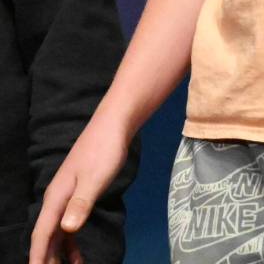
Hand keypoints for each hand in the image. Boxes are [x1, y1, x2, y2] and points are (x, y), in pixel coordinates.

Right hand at [29, 109, 130, 263]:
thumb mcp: (95, 178)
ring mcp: (67, 195)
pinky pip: (68, 225)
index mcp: (56, 197)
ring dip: (58, 254)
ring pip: (56, 233)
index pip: (42, 233)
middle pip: (46, 236)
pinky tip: (77, 256)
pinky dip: (70, 243)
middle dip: (46, 258)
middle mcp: (57, 198)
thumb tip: (67, 229)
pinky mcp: (78, 193)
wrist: (113, 125)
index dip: (38, 256)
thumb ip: (81, 203)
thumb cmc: (104, 150)